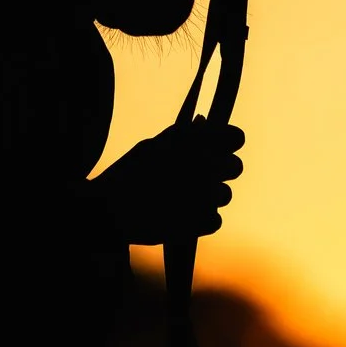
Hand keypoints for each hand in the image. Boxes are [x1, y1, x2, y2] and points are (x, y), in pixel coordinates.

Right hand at [90, 118, 246, 245]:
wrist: (109, 211)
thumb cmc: (127, 175)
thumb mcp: (152, 146)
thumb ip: (182, 135)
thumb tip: (203, 124)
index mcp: (197, 142)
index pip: (236, 137)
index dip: (228, 143)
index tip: (220, 150)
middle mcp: (208, 164)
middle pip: (235, 167)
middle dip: (220, 172)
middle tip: (199, 179)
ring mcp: (209, 194)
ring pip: (225, 195)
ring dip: (209, 198)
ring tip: (180, 200)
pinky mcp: (204, 221)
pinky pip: (215, 219)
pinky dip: (200, 221)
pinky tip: (179, 217)